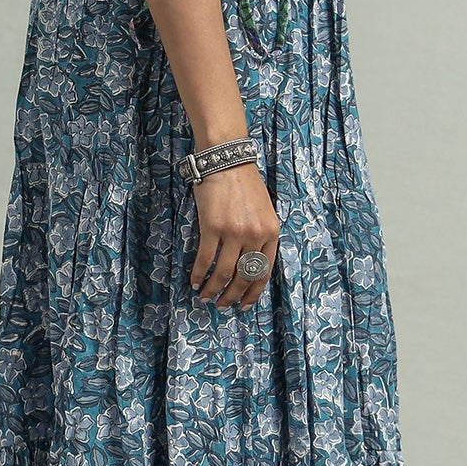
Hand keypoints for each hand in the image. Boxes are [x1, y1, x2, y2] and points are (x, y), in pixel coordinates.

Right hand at [190, 161, 279, 307]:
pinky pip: (205, 258)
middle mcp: (255, 235)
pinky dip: (198, 273)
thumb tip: (248, 264)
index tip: (245, 305)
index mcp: (271, 232)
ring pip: (224, 272)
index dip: (253, 292)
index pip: (264, 272)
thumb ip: (260, 235)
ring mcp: (234, 232)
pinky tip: (194, 281)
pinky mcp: (212, 227)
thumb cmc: (245, 184)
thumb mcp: (264, 211)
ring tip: (205, 297)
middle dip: (233, 296)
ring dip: (213, 289)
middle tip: (223, 305)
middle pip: (244, 276)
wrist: (227, 160)